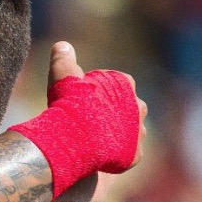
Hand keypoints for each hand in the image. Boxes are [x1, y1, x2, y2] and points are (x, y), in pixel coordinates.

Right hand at [47, 41, 147, 171]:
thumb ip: (64, 61)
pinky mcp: (135, 154)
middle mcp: (138, 106)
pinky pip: (128, 154)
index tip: (81, 98)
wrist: (75, 137)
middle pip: (126, 107)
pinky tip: (99, 156)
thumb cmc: (70, 103)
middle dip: (111, 112)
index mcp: (125, 84)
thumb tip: (61, 45)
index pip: (115, 83)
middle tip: (87, 120)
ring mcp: (139, 131)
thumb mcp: (63, 77)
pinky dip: (116, 155)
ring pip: (129, 131)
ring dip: (115, 134)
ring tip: (92, 140)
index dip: (97, 91)